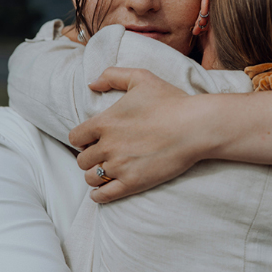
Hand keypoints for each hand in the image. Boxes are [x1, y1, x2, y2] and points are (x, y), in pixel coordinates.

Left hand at [68, 67, 206, 203]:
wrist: (196, 126)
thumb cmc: (170, 101)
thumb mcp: (139, 77)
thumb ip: (112, 75)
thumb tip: (91, 84)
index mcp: (104, 122)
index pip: (75, 138)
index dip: (82, 140)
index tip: (91, 140)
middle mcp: (107, 146)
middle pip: (82, 159)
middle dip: (89, 157)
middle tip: (101, 156)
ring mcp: (120, 166)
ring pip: (91, 177)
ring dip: (94, 175)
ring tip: (104, 171)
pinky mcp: (134, 183)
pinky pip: (104, 195)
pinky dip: (98, 195)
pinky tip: (100, 192)